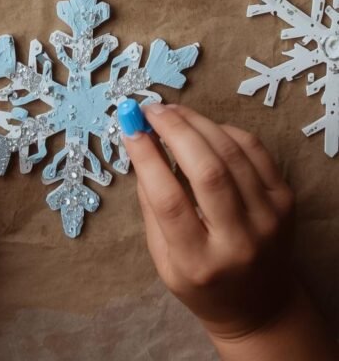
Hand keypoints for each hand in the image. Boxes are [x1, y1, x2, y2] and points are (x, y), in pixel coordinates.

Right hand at [123, 104, 337, 359]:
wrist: (259, 305)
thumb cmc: (202, 283)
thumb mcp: (164, 259)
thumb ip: (152, 205)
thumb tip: (139, 143)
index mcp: (199, 262)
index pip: (169, 201)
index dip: (147, 157)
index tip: (129, 128)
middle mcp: (238, 241)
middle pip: (207, 170)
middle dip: (174, 130)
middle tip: (151, 109)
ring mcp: (268, 219)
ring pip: (232, 153)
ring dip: (197, 122)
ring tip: (172, 111)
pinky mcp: (286, 201)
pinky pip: (255, 149)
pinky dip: (225, 130)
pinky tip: (204, 127)